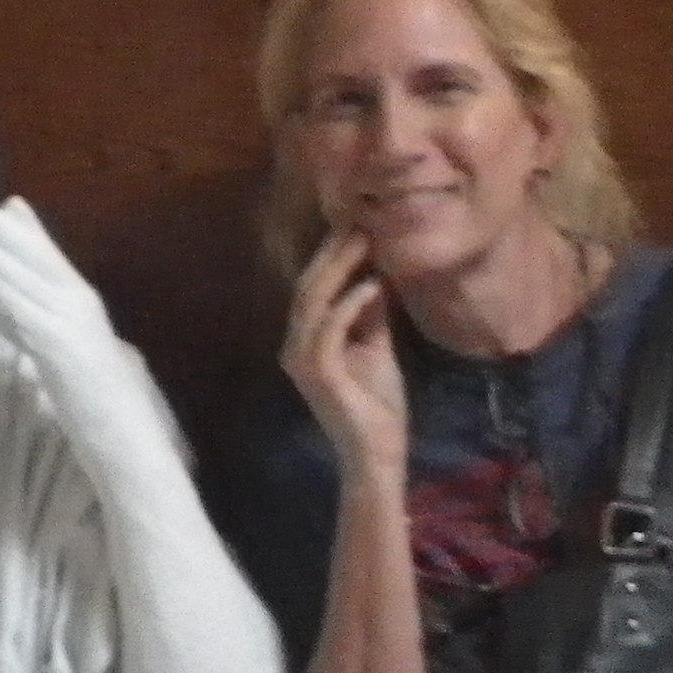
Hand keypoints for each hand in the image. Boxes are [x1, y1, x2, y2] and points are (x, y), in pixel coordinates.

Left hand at [0, 201, 139, 420]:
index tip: (5, 204)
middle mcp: (80, 305)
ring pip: (29, 282)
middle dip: (7, 233)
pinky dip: (4, 291)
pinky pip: (26, 313)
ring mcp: (72, 324)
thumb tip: (2, 303)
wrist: (127, 432)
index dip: (27, 232)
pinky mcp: (61, 346)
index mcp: (84, 303)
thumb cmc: (98, 397)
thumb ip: (33, 324)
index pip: (52, 260)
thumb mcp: (58, 350)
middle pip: (39, 261)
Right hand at [281, 228, 408, 479]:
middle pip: (308, 286)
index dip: (332, 253)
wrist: (376, 452)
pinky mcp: (318, 375)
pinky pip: (329, 329)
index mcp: (306, 338)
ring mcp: (302, 361)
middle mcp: (295, 346)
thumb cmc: (377, 404)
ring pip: (312, 302)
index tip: (358, 222)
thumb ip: (370, 314)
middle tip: (361, 220)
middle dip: (333, 251)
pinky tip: (373, 285)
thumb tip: (376, 274)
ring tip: (366, 241)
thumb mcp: (376, 347)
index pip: (314, 286)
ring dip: (340, 269)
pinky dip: (350, 304)